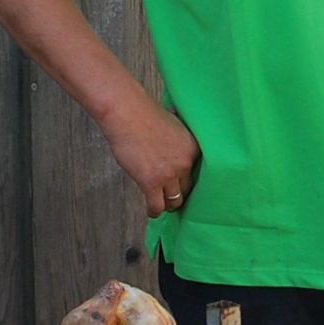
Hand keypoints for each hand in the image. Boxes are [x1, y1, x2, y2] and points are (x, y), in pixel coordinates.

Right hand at [104, 98, 200, 216]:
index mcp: (193, 147)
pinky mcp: (152, 182)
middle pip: (188, 188)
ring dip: (168, 205)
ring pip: (174, 200)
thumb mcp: (174, 125)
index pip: (196, 172)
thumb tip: (174, 151)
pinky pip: (157, 205)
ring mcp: (170, 174)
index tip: (182, 184)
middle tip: (173, 198)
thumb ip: (178, 141)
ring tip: (163, 206)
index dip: (187, 179)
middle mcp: (186, 162)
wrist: (127, 113)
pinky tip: (153, 211)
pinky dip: (155, 211)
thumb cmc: (143, 114)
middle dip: (180, 194)